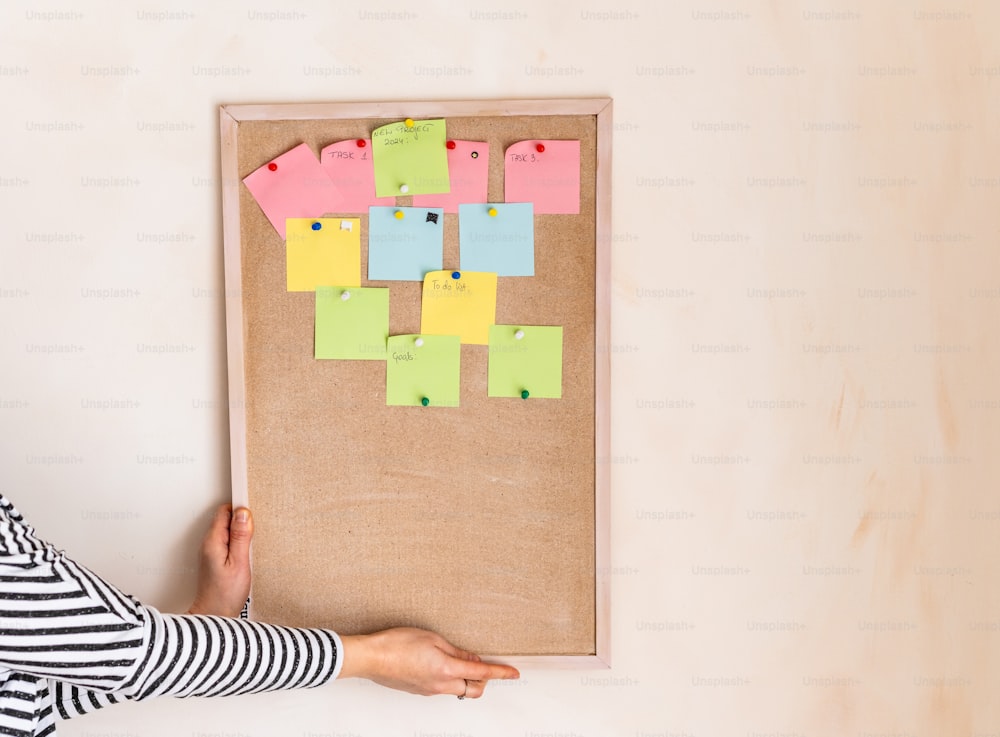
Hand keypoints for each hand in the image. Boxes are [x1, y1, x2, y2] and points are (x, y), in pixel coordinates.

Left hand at [187, 504, 253, 617]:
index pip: (224, 512)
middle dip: (241, 521)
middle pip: (225, 519)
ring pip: (227, 530)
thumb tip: (243, 514)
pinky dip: (238, 543)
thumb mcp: (239, 563)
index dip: (239, 510)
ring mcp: (211, 551)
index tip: (253, 513)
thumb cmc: (225, 594)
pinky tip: (246, 553)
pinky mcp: (215, 559)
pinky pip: (227, 542)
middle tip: (255, 532)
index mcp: (213, 542)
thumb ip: (241, 537)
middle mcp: (209, 544)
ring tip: (251, 546)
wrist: (214, 615)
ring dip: (240, 533)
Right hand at [339, 627, 519, 697]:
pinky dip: (450, 678)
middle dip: (484, 680)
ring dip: (466, 679)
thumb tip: (472, 660)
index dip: (501, 673)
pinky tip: (441, 663)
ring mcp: (429, 691)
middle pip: (474, 689)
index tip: (514, 674)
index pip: (482, 674)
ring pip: (458, 690)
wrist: (371, 657)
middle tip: (484, 664)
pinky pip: (443, 688)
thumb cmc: (397, 643)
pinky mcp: (419, 691)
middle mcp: (440, 685)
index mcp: (447, 670)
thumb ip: (456, 651)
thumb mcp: (433, 639)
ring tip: (460, 659)